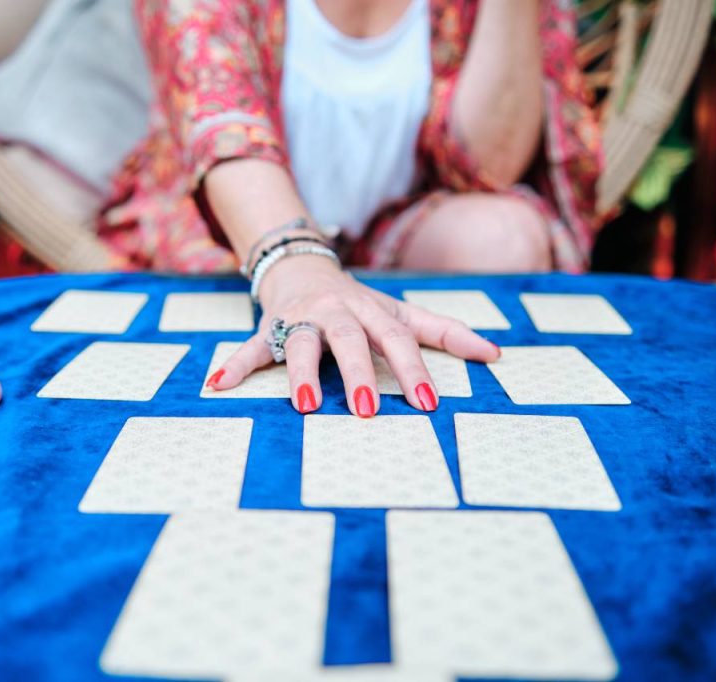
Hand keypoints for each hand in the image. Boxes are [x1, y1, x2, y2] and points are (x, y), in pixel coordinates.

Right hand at [206, 255, 501, 415]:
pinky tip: (218, 385)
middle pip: (349, 341)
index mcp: (371, 310)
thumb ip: (445, 332)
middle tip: (369, 410)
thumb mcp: (401, 311)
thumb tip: (497, 354)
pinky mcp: (268, 329)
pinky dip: (234, 366)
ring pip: (299, 344)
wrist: (302, 268)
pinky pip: (249, 348)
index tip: (428, 403)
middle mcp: (336, 313)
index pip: (397, 338)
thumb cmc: (359, 303)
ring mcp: (300, 320)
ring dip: (301, 374)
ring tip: (306, 406)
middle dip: (359, 373)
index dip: (413, 368)